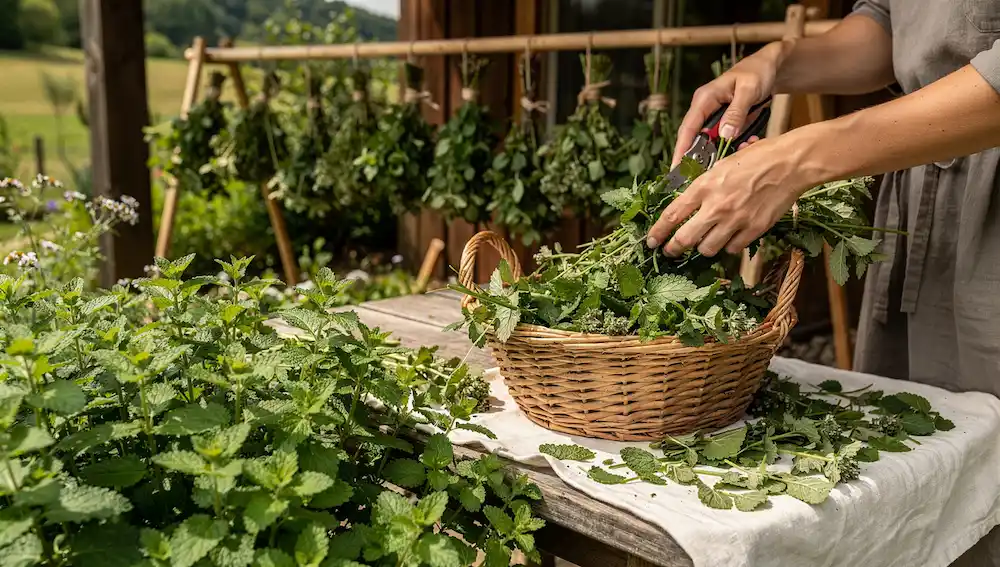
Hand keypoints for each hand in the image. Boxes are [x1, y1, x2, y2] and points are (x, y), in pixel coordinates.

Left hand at [647, 135, 803, 256]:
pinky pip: (732, 249)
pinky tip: (730, 237)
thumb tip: (687, 202)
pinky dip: (728, 246)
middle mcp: (717, 206)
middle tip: (670, 251)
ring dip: (702, 248)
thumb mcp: (722, 164)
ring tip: (704, 242)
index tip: (651, 240)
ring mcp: (735, 220)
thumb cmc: (757, 158)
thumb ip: (704, 185)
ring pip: (707, 249)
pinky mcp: (754, 230)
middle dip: (673, 248)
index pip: (672, 214)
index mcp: (705, 186)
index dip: (658, 231)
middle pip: (684, 239)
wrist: (791, 163)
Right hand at [671, 44, 781, 167]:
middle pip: (697, 140)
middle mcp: (705, 109)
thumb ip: (736, 112)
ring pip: (712, 142)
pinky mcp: (725, 122)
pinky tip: (750, 142)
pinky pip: (726, 140)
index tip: (677, 169)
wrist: (770, 67)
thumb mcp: (748, 90)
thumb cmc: (757, 72)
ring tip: (745, 148)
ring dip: (725, 151)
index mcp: (704, 99)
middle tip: (711, 173)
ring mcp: (715, 117)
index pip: (688, 128)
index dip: (681, 150)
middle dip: (705, 157)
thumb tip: (725, 135)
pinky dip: (736, 145)